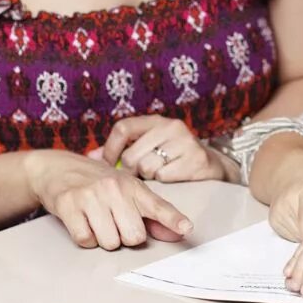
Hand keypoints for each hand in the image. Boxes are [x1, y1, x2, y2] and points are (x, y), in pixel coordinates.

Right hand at [25, 150, 193, 249]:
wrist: (57, 168)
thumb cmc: (97, 182)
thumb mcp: (126, 191)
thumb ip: (152, 214)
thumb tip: (178, 233)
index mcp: (132, 186)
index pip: (157, 206)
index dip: (172, 219)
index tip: (186, 228)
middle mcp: (114, 188)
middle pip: (134, 237)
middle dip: (124, 237)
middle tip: (114, 221)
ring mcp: (91, 196)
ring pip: (110, 242)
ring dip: (103, 238)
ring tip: (96, 220)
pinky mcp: (69, 205)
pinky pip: (85, 240)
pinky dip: (85, 237)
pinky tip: (82, 221)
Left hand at [100, 116, 234, 182]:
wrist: (210, 166)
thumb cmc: (172, 158)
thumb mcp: (149, 147)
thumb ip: (123, 150)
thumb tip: (92, 158)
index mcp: (156, 120)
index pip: (123, 128)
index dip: (110, 149)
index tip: (108, 166)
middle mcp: (171, 126)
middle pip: (132, 154)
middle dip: (131, 171)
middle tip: (138, 176)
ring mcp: (185, 142)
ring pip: (147, 167)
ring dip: (149, 177)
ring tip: (159, 174)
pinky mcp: (195, 159)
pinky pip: (165, 177)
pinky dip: (165, 181)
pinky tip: (172, 178)